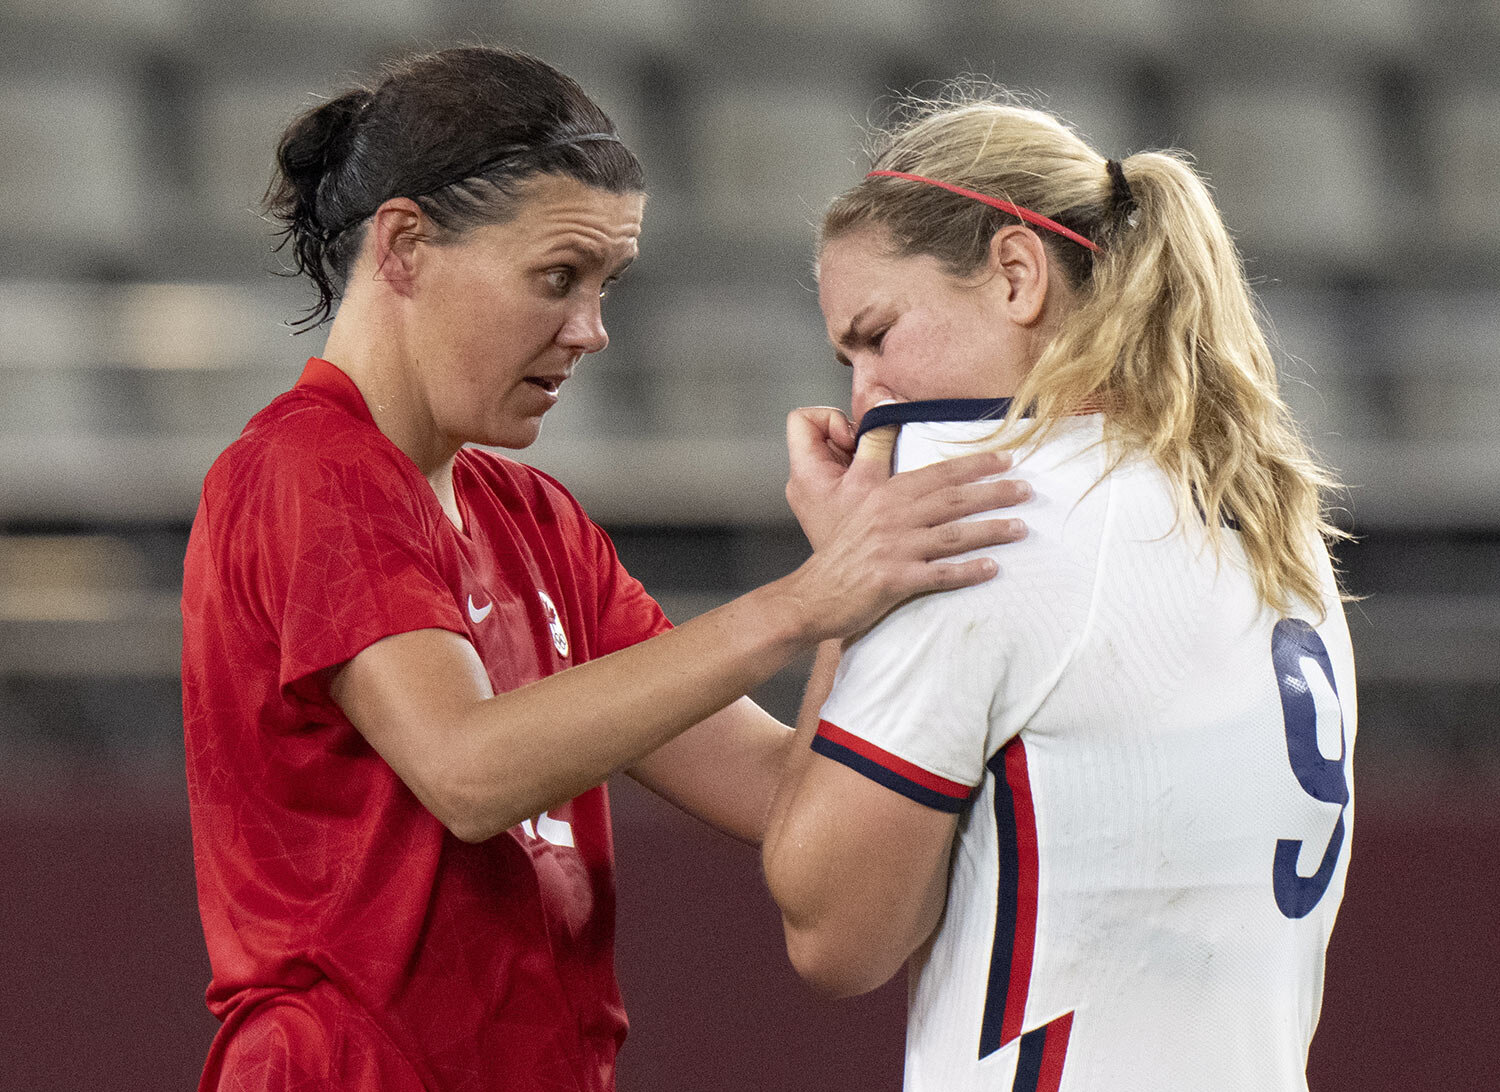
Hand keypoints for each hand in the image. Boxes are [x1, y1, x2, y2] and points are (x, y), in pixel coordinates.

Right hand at [780, 409, 1030, 641]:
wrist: (812, 594)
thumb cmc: (840, 557)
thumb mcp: (860, 514)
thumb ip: (892, 498)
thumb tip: (929, 490)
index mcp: (885, 496)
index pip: (938, 474)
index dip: (975, 464)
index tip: (1006, 458)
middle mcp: (892, 517)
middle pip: (953, 499)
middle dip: (993, 492)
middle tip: (1027, 490)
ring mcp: (894, 548)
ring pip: (953, 534)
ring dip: (990, 529)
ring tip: (1021, 528)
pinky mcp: (895, 580)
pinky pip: (940, 574)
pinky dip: (968, 571)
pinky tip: (992, 569)